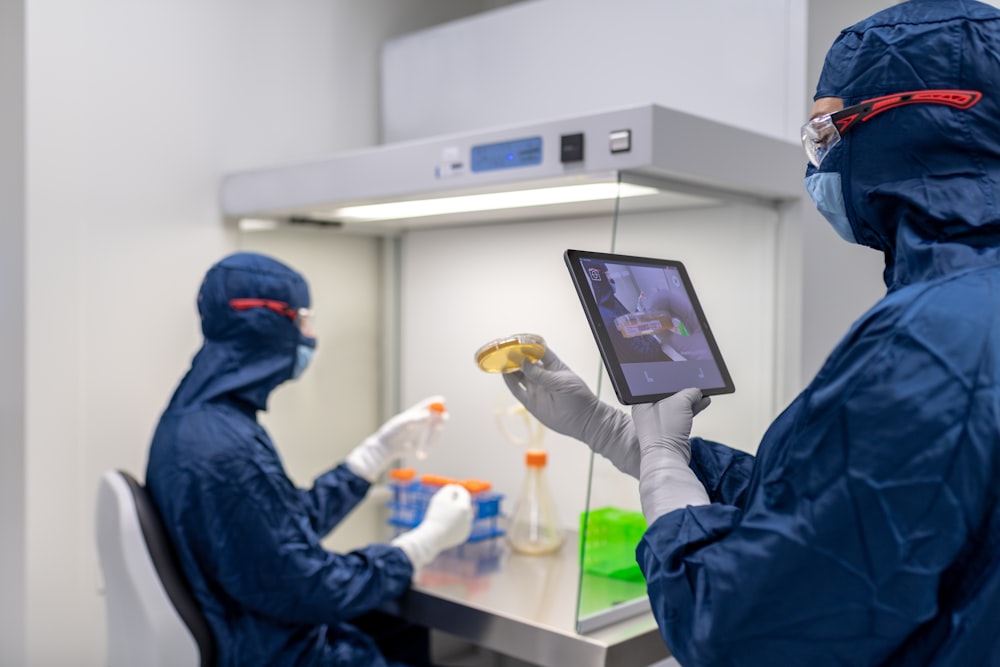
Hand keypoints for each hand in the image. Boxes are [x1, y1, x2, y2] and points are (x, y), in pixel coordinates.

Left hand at [345, 395, 447, 482]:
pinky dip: (429, 447)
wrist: (387, 447)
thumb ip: (416, 419)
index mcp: (417, 412)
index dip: (436, 402)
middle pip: (437, 417)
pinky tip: (421, 454)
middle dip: (440, 419)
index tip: (441, 401)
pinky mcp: (425, 442)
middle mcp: (423, 421)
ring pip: (436, 432)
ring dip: (433, 438)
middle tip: (442, 421)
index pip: (429, 405)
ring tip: (423, 448)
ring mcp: (425, 432)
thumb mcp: (403, 423)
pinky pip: (433, 443)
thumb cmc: (392, 431)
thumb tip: (429, 415)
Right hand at [391, 484, 473, 569]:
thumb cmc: (435, 516)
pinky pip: (460, 526)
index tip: (453, 487)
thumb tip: (454, 488)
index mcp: (465, 507)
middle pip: (465, 505)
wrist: (432, 538)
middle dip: (458, 501)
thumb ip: (448, 490)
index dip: (458, 490)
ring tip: (445, 514)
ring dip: (457, 513)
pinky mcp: (462, 536)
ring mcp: (466, 528)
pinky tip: (446, 524)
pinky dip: (455, 523)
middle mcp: (468, 518)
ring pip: (463, 516)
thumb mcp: (440, 498)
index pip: (464, 494)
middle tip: (449, 499)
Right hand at [503, 347, 639, 477]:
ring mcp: (536, 388)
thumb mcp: (561, 382)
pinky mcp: (531, 401)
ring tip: (501, 360)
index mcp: (553, 366)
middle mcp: (543, 376)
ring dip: (511, 368)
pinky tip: (503, 374)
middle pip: (526, 363)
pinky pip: (517, 390)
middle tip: (505, 350)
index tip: (519, 340)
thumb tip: (524, 363)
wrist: (582, 421)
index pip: (539, 352)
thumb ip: (541, 374)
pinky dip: (510, 382)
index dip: (529, 345)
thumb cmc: (578, 398)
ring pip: (519, 375)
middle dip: (516, 356)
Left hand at [631, 388, 711, 522]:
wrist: (668, 458)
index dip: (669, 377)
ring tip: (704, 390)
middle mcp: (649, 411)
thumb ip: (689, 392)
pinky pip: (683, 414)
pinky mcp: (671, 430)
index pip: (656, 383)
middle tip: (694, 379)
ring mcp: (660, 421)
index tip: (681, 371)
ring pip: (678, 404)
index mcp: (642, 401)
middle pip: (668, 393)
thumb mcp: (679, 402)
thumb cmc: (665, 429)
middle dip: (682, 387)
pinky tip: (704, 401)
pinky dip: (693, 408)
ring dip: (691, 398)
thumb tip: (697, 391)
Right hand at [645, 290, 712, 360]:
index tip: (647, 311)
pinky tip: (660, 327)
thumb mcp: (687, 348)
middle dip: (655, 307)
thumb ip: (669, 338)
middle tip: (645, 317)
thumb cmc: (711, 358)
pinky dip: (665, 321)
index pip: (671, 298)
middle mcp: (695, 314)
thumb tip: (655, 329)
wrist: (722, 368)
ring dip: (659, 314)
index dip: (656, 301)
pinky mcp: (692, 328)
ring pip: (672, 310)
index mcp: (695, 313)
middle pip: (670, 302)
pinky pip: (675, 319)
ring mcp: (693, 320)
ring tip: (650, 322)